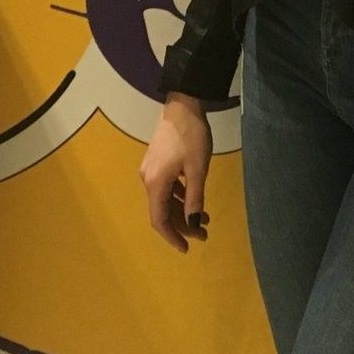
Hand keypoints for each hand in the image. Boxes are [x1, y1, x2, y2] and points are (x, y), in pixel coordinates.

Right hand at [139, 93, 212, 252]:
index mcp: (155, 183)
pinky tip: (194, 197)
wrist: (183, 104)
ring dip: (183, 210)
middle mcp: (148, 179)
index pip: (159, 220)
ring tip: (206, 218)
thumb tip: (194, 224)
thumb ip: (195, 198)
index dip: (172, 236)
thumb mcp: (197, 169)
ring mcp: (151, 169)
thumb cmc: (191, 136)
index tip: (186, 248)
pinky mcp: (157, 161)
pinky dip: (180, 196)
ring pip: (166, 199)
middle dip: (183, 225)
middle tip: (204, 234)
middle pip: (163, 210)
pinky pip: (167, 186)